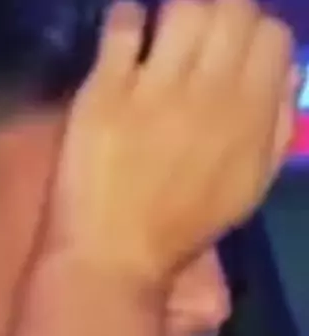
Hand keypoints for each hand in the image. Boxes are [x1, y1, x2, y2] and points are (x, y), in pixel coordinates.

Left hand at [47, 0, 295, 286]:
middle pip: (232, 10)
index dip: (253, 38)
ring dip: (174, 17)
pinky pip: (122, 23)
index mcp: (249, 118)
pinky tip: (126, 40)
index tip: (232, 54)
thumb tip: (288, 71)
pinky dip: (126, 21)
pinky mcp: (105, 91)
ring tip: (160, 42)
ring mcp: (155, 89)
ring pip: (183, 7)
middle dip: (218, 18)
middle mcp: (209, 94)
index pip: (271, 37)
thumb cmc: (183, 228)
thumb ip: (276, 129)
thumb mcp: (248, 189)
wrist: (115, 253)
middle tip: (195, 44)